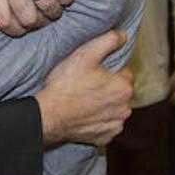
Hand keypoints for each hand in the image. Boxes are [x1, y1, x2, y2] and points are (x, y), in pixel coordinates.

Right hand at [35, 29, 131, 145]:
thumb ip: (108, 40)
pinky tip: (86, 114)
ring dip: (105, 105)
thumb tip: (123, 36)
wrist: (49, 115)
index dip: (109, 71)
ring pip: (115, 110)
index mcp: (123, 88)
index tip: (95, 72)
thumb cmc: (66, 85)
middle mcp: (124, 109)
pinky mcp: (104, 138)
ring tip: (85, 99)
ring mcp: (114, 126)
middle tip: (88, 84)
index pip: (125, 74)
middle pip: (120, 93)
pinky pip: (106, 126)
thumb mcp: (86, 54)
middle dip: (109, 88)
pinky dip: (99, 121)